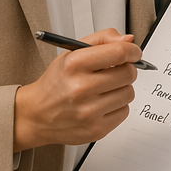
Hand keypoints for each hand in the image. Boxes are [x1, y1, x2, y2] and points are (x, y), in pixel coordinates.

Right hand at [13, 29, 141, 150]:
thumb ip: (102, 40)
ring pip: (129, 93)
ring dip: (121, 88)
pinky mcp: (96, 129)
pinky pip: (124, 112)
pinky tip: (102, 103)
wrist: (37, 115)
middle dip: (126, 70)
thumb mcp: (72, 53)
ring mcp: (89, 111)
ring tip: (105, 89)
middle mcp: (81, 88)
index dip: (132, 51)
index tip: (133, 53)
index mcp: (74, 65)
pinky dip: (117, 106)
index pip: (118, 53)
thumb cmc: (56, 82)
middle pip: (128, 73)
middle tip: (115, 71)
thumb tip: (128, 41)